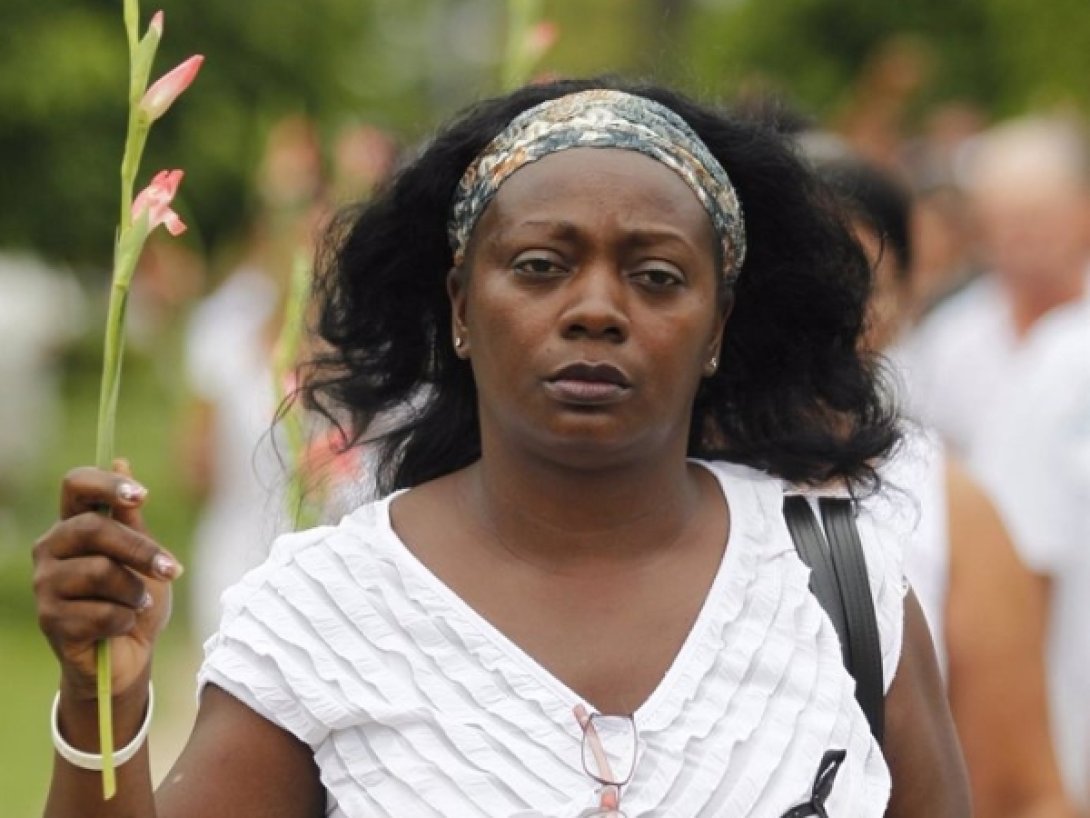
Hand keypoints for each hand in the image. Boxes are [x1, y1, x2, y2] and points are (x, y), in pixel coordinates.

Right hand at [32, 461, 182, 700]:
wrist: (129, 655)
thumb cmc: (137, 599)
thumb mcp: (143, 554)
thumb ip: (130, 516)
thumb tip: (121, 459)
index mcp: (75, 524)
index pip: (75, 484)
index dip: (106, 484)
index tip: (142, 495)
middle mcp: (51, 548)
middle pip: (92, 529)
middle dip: (140, 549)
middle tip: (172, 568)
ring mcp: (46, 584)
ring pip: (99, 572)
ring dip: (135, 591)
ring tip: (139, 603)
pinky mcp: (50, 620)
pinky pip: (100, 611)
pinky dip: (125, 619)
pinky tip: (123, 626)